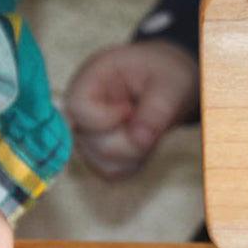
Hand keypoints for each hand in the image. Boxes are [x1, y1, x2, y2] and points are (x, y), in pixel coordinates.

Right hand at [65, 40, 198, 178]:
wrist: (167, 86)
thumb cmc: (165, 76)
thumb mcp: (170, 84)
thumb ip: (156, 109)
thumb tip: (140, 141)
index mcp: (90, 79)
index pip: (78, 108)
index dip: (106, 117)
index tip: (130, 108)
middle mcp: (81, 109)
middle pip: (92, 143)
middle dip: (129, 140)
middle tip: (149, 119)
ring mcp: (86, 134)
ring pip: (102, 162)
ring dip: (133, 154)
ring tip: (146, 129)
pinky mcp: (97, 154)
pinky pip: (112, 172)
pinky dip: (133, 163)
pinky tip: (142, 142)